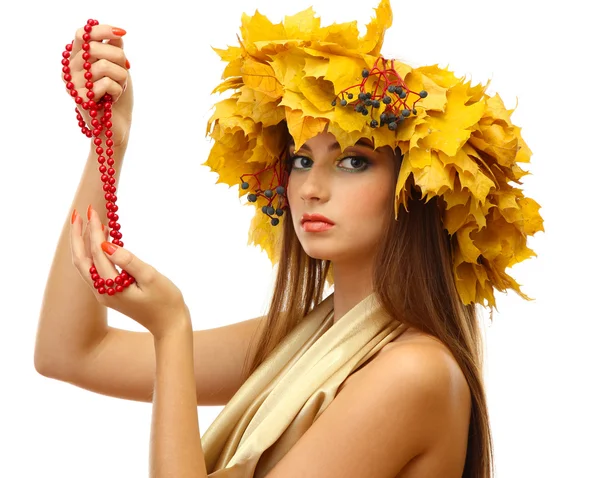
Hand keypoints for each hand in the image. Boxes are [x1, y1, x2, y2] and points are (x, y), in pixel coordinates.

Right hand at [63, 24, 133, 146]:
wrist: (117, 127)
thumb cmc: (116, 98)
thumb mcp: (117, 69)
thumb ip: (113, 51)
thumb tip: (116, 35)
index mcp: (76, 59)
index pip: (83, 34)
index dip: (102, 30)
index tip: (122, 33)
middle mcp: (70, 69)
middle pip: (96, 47)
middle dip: (119, 58)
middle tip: (124, 71)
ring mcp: (73, 85)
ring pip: (103, 65)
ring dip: (120, 76)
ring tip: (118, 87)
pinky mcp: (81, 99)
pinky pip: (105, 83)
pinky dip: (117, 90)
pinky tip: (113, 99)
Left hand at [70, 206, 189, 338]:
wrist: (170, 325)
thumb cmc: (165, 301)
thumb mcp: (150, 277)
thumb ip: (128, 260)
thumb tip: (106, 244)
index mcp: (110, 288)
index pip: (97, 253)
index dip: (94, 231)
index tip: (94, 211)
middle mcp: (101, 292)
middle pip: (81, 260)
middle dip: (78, 236)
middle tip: (79, 213)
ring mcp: (104, 294)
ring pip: (86, 265)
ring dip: (84, 243)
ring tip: (89, 223)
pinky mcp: (110, 293)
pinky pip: (96, 270)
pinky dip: (95, 253)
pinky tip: (103, 241)